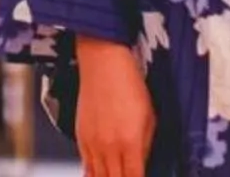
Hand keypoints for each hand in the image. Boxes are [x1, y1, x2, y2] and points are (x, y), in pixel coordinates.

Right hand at [72, 36, 152, 176]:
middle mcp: (109, 147)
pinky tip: (98, 176)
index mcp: (130, 142)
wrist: (103, 64)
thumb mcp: (149, 117)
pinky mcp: (80, 137)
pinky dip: (93, 175)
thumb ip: (145, 146)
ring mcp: (92, 143)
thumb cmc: (128, 85)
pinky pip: (85, 166)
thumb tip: (142, 163)